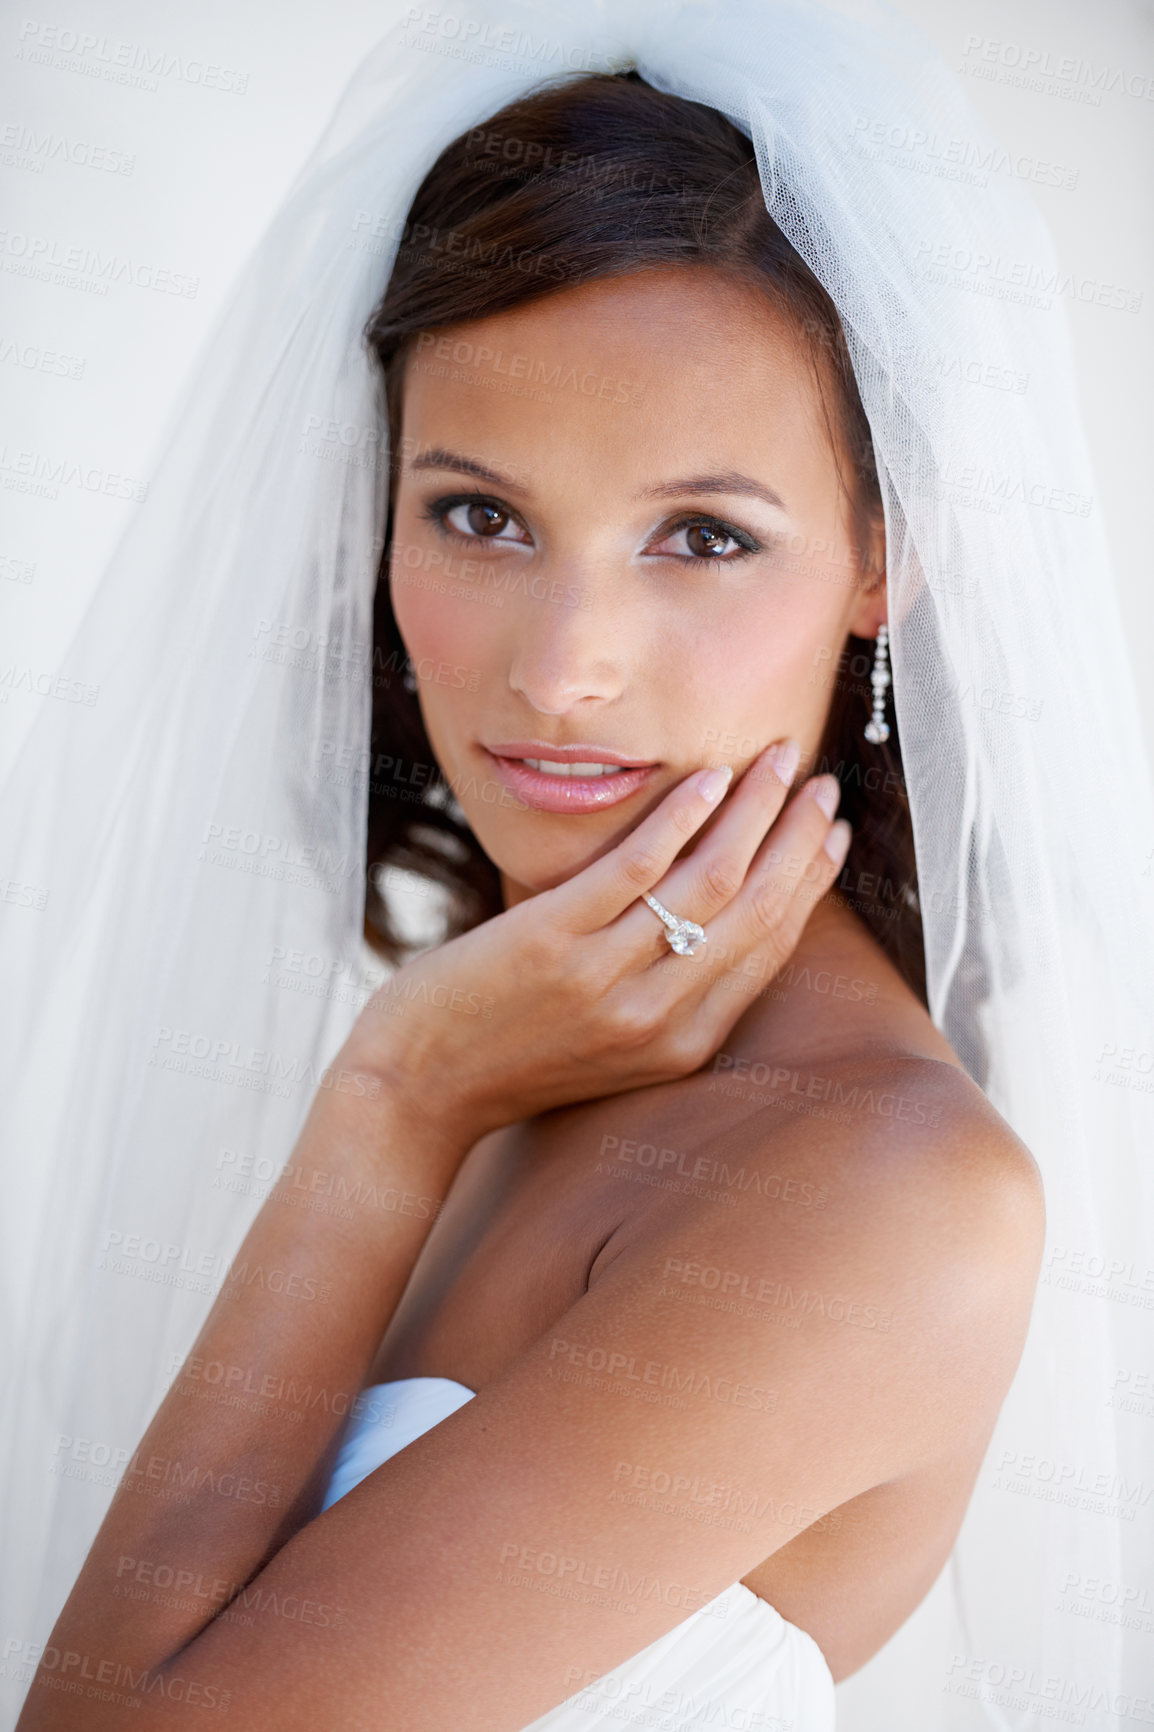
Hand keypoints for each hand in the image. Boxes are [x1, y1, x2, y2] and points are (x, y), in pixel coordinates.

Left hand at [345, 742, 850, 1143]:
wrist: (416, 1090)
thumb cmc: (508, 1057)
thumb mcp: (609, 1046)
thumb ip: (663, 994)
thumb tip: (706, 919)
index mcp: (682, 1045)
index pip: (769, 948)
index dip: (808, 884)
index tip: (831, 834)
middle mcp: (658, 1016)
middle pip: (756, 907)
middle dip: (799, 836)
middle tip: (822, 782)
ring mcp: (607, 979)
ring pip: (711, 878)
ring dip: (755, 809)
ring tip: (777, 759)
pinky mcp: (552, 941)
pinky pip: (638, 866)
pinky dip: (683, 814)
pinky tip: (706, 776)